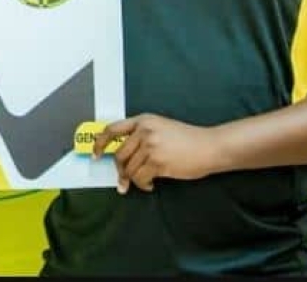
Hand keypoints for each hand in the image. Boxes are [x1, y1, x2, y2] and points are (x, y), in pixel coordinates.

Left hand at [93, 114, 216, 193]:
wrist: (210, 146)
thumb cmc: (188, 140)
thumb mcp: (161, 128)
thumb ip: (142, 135)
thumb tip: (123, 154)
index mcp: (143, 120)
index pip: (112, 130)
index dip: (99, 143)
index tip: (95, 154)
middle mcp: (144, 131)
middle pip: (119, 154)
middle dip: (119, 170)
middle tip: (123, 180)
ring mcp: (151, 146)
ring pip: (129, 169)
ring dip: (134, 180)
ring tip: (144, 182)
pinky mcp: (158, 161)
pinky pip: (140, 178)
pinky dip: (143, 185)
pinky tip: (150, 185)